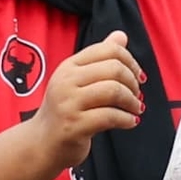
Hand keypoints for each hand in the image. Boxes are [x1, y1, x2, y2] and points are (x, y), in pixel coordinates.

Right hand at [28, 30, 149, 174]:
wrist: (42, 144)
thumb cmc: (65, 111)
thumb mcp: (78, 80)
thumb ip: (100, 59)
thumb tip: (121, 36)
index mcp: (69, 66)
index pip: (109, 50)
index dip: (131, 62)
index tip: (138, 76)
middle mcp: (66, 81)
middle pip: (114, 69)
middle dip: (133, 83)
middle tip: (137, 96)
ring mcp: (68, 103)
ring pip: (114, 91)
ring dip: (132, 102)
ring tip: (136, 109)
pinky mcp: (74, 125)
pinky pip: (111, 116)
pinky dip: (127, 119)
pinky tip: (130, 122)